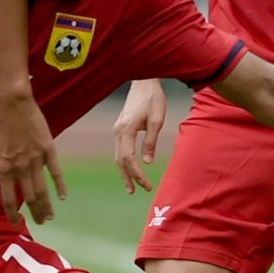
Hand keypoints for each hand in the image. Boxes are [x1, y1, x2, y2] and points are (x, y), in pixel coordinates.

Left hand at [0, 89, 64, 224]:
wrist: (12, 105)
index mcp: (4, 169)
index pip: (8, 199)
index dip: (11, 213)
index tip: (15, 222)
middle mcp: (21, 168)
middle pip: (29, 198)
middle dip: (34, 213)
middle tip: (39, 223)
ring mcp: (36, 160)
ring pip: (42, 189)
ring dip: (46, 205)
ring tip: (49, 216)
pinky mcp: (48, 149)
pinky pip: (56, 172)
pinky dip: (60, 185)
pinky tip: (63, 197)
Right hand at [113, 79, 167, 193]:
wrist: (144, 82)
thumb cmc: (153, 99)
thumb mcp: (156, 121)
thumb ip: (150, 141)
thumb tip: (147, 162)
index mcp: (126, 129)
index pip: (128, 159)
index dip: (137, 174)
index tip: (147, 185)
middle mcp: (118, 131)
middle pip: (120, 160)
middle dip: (130, 177)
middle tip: (140, 190)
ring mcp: (117, 129)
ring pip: (117, 156)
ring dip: (125, 172)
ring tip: (131, 187)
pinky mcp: (120, 127)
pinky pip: (119, 149)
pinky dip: (124, 162)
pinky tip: (129, 169)